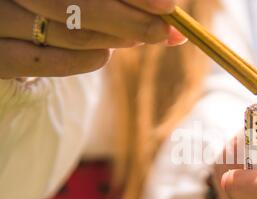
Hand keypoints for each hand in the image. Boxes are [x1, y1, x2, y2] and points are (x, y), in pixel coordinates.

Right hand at [0, 0, 184, 77]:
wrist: (5, 19)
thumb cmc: (54, 2)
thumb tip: (165, 6)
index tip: (168, 6)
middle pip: (74, 4)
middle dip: (130, 21)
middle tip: (164, 31)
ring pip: (68, 34)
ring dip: (113, 39)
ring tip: (138, 39)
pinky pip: (47, 63)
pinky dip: (85, 61)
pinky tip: (106, 56)